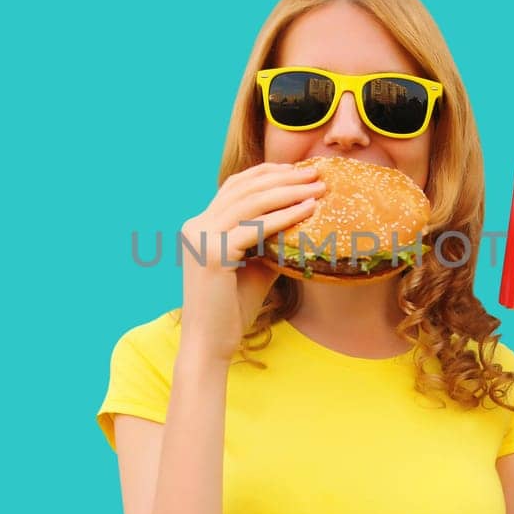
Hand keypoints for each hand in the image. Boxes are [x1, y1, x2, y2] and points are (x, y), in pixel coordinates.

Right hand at [178, 162, 324, 360]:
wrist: (210, 344)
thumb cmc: (232, 309)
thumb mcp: (255, 266)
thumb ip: (270, 241)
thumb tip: (304, 220)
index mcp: (200, 226)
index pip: (234, 186)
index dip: (266, 173)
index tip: (296, 169)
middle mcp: (196, 226)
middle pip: (244, 188)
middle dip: (282, 177)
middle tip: (315, 172)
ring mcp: (201, 239)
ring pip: (251, 203)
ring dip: (288, 191)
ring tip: (317, 187)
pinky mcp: (213, 255)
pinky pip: (256, 228)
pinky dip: (284, 216)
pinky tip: (308, 210)